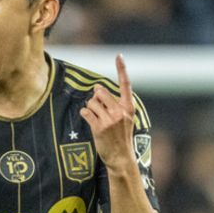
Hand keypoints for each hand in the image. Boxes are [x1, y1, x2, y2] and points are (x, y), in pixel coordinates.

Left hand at [80, 54, 135, 170]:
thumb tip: (97, 88)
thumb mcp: (124, 119)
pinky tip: (89, 120)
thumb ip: (114, 104)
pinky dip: (84, 114)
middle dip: (95, 97)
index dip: (122, 69)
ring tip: (95, 117)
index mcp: (129, 108)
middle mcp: (120, 112)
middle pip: (100, 92)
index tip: (119, 55)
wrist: (121, 157)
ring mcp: (110, 120)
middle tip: (98, 108)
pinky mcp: (99, 127)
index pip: (125, 84)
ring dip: (89, 107)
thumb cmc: (120, 137)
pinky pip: (85, 112)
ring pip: (91, 102)